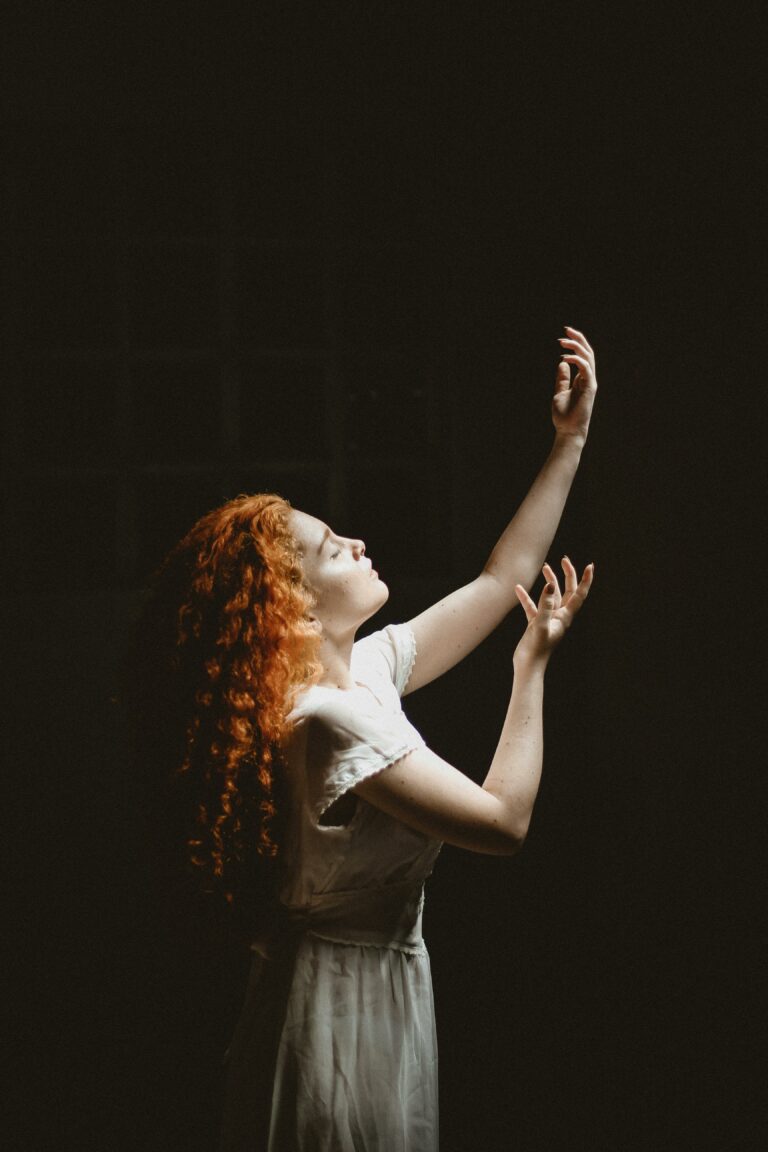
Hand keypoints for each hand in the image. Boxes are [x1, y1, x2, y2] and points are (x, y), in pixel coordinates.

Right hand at [513, 558, 593, 667]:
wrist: (528, 667)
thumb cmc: (536, 650)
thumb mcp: (540, 625)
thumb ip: (545, 604)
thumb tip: (551, 585)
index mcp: (565, 617)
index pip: (579, 595)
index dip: (586, 580)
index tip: (590, 566)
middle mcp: (559, 617)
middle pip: (567, 592)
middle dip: (567, 575)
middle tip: (564, 560)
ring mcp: (548, 620)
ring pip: (550, 596)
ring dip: (549, 582)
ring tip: (545, 568)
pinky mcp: (536, 624)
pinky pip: (533, 606)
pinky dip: (527, 597)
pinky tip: (518, 588)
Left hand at [552, 326, 597, 446]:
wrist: (568, 431)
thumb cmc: (564, 416)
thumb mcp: (559, 393)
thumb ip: (562, 379)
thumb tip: (562, 364)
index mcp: (583, 379)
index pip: (583, 356)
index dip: (576, 344)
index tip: (564, 336)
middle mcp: (589, 379)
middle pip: (588, 352)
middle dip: (578, 339)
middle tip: (566, 330)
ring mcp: (590, 383)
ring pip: (588, 357)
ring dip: (577, 347)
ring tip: (563, 341)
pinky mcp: (589, 388)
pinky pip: (586, 369)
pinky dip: (576, 360)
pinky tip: (564, 358)